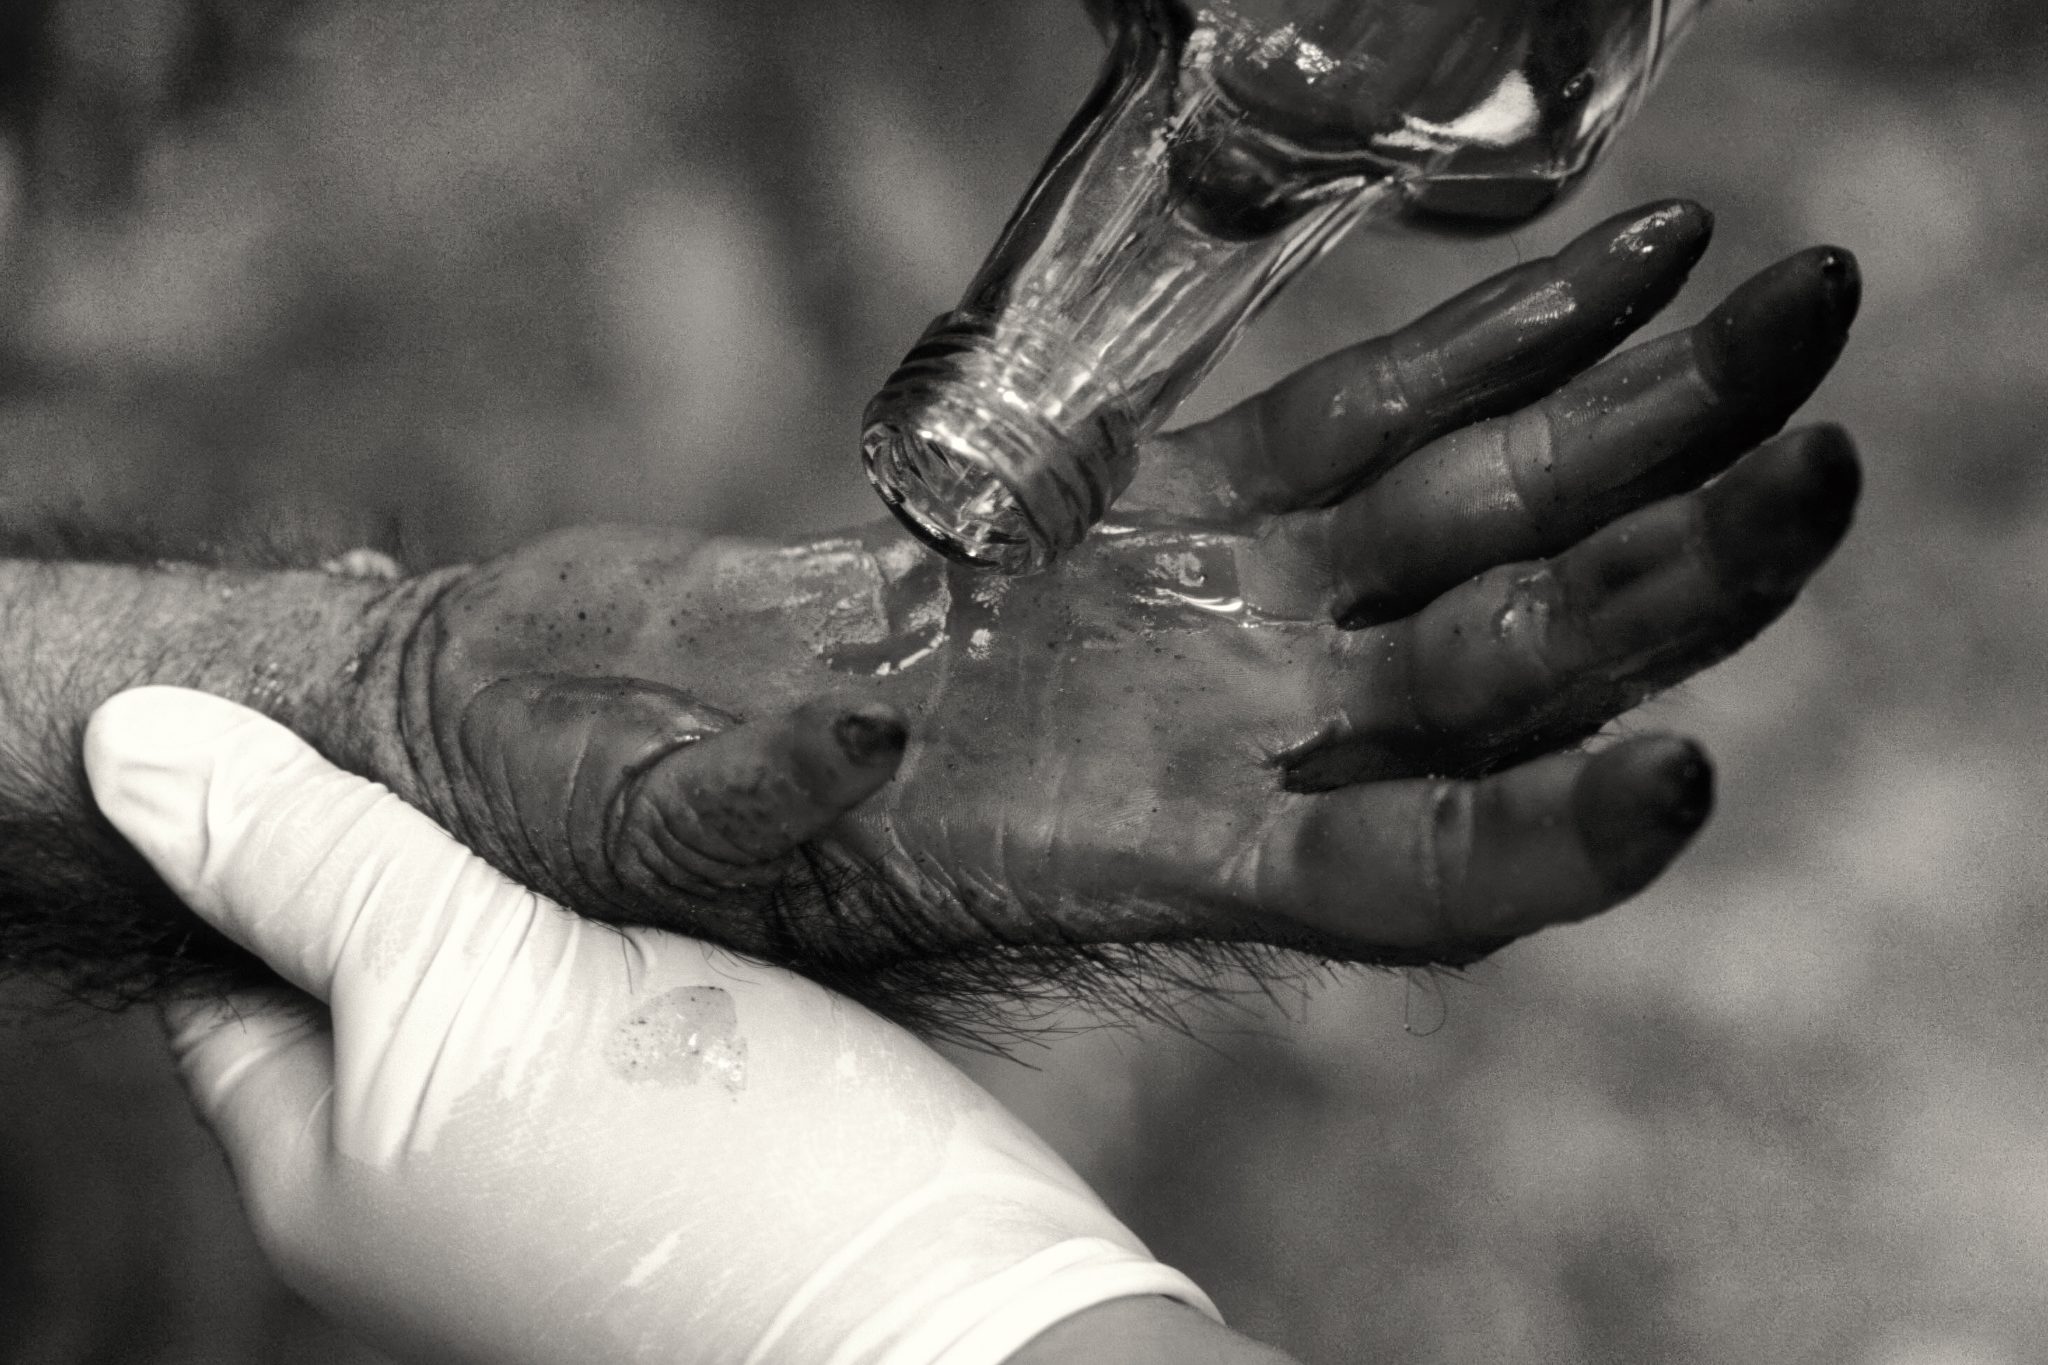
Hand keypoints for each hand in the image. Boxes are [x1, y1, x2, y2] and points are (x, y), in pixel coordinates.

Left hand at [86, 687, 1253, 1364]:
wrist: (951, 1294)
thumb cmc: (702, 1175)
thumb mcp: (468, 994)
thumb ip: (309, 864)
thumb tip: (123, 744)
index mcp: (332, 1155)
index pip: (232, 945)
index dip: (255, 794)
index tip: (323, 650)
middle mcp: (439, 1148)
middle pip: (378, 923)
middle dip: (415, 787)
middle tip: (462, 644)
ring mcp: (573, 1121)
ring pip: (516, 923)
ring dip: (541, 813)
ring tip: (575, 687)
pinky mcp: (698, 1086)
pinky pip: (630, 944)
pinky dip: (640, 857)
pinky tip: (678, 778)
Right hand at [368, 201, 1860, 1030]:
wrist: (584, 718)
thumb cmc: (612, 807)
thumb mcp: (668, 828)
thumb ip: (778, 806)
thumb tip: (868, 739)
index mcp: (1127, 860)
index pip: (1396, 890)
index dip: (1540, 850)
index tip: (1674, 772)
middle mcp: (1220, 748)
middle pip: (1502, 677)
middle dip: (1672, 577)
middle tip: (1813, 459)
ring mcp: (1219, 617)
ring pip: (1475, 527)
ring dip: (1641, 428)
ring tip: (1794, 312)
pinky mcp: (1179, 506)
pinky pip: (1371, 416)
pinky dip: (1497, 341)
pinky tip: (1633, 263)